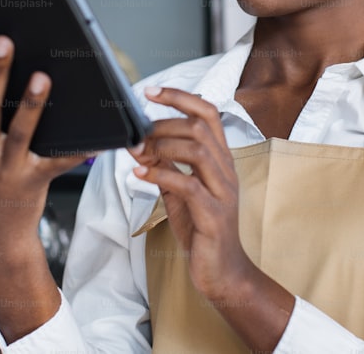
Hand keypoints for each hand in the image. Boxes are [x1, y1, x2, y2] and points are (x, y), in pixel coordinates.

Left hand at [131, 86, 255, 300]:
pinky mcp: (213, 214)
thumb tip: (140, 144)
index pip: (207, 113)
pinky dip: (159, 174)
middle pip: (200, 126)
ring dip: (161, 145)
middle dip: (163, 123)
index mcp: (220, 159)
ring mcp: (222, 191)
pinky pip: (187, 185)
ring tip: (138, 152)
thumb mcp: (180, 192)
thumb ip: (166, 166)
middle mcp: (226, 170)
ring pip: (197, 149)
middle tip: (138, 134)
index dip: (180, 96)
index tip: (150, 91)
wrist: (222, 272)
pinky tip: (140, 174)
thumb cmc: (202, 229)